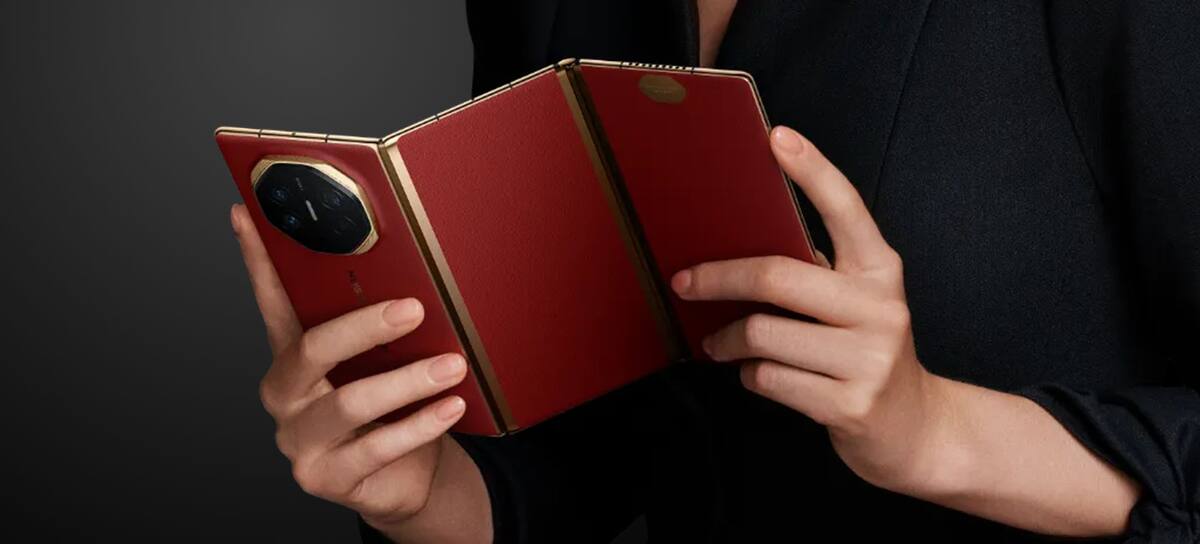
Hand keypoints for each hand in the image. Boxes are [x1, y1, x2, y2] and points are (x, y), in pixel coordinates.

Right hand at [231, 204, 471, 527]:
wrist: (407, 478)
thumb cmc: (394, 408)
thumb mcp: (385, 362)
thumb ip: (381, 328)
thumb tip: (416, 276)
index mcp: (292, 357)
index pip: (272, 301)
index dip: (258, 259)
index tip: (248, 214)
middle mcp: (285, 395)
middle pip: (312, 350)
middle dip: (365, 326)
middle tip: (414, 309)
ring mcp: (299, 440)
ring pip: (348, 403)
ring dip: (406, 381)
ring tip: (451, 366)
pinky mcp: (324, 477)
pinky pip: (374, 449)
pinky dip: (417, 425)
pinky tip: (448, 407)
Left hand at [670, 126, 946, 491]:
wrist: (914, 428)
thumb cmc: (866, 354)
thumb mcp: (857, 304)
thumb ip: (816, 274)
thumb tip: (737, 246)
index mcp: (880, 271)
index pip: (847, 208)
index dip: (812, 170)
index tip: (777, 137)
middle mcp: (880, 308)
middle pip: (777, 276)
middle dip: (717, 278)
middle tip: (685, 283)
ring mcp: (869, 359)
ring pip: (763, 334)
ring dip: (727, 342)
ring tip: (720, 345)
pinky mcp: (850, 403)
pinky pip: (768, 377)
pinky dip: (750, 375)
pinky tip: (758, 374)